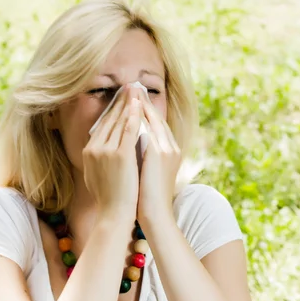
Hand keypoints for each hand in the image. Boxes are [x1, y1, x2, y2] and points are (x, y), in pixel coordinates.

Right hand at [83, 84, 141, 222]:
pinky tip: (140, 105)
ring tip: (136, 89)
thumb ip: (98, 161)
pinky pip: (128, 129)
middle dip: (120, 101)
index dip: (113, 110)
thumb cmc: (110, 199)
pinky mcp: (119, 155)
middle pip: (109, 119)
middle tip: (130, 86)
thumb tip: (100, 151)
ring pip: (119, 121)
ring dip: (128, 103)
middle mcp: (93, 148)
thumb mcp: (96, 176)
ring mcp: (105, 151)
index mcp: (88, 152)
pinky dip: (134, 115)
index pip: (102, 125)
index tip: (121, 99)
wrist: (114, 213)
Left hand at [136, 93, 181, 228]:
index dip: (146, 111)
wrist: (154, 214)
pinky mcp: (159, 153)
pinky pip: (148, 128)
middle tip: (132, 86)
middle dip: (143, 102)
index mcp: (170, 152)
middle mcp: (171, 147)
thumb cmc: (147, 198)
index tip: (134, 99)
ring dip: (141, 104)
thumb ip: (142, 158)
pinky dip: (139, 117)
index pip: (157, 125)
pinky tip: (128, 108)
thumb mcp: (146, 173)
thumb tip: (129, 148)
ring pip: (153, 119)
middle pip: (156, 117)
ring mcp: (167, 149)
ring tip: (131, 90)